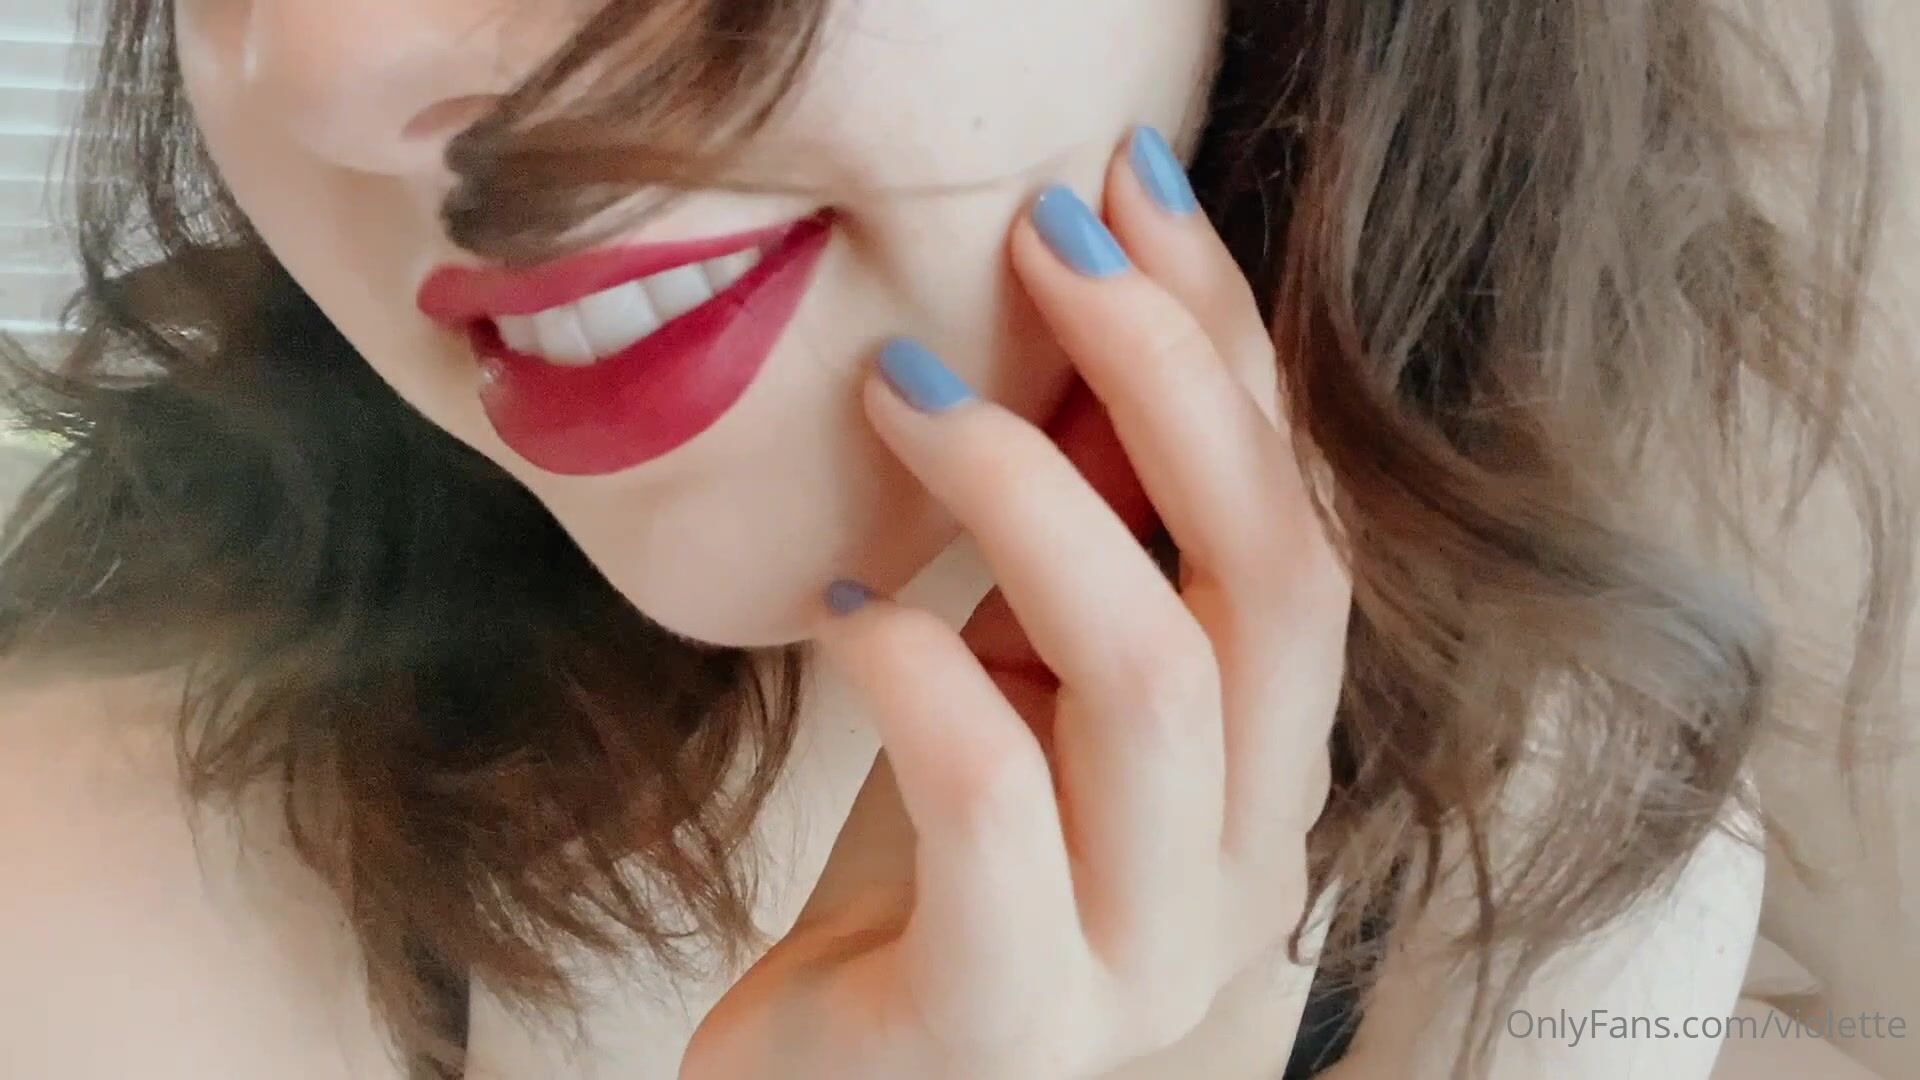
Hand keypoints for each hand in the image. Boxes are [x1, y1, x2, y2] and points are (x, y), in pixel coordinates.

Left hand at [680, 127, 1351, 1079]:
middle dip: (1165, 376)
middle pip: (1277, 582)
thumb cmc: (931, 876)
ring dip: (1026, 493)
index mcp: (1269, 769)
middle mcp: (1248, 865)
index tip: (1130, 194)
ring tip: (903, 389)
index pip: (1303, 523)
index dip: (1232, 347)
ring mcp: (1148, 959)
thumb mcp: (1023, 680)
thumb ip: (1085, 541)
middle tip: (1038, 242)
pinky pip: (991, 805)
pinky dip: (914, 670)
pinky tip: (842, 616)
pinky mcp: (1014, 1020)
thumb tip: (1091, 319)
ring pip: (1155, 678)